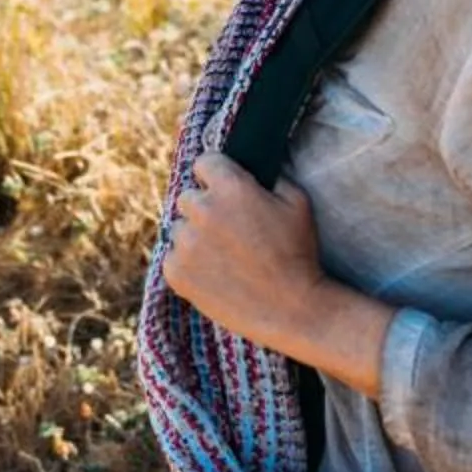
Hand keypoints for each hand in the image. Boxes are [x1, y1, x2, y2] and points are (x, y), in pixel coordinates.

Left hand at [162, 152, 392, 393]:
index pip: (204, 163)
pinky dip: (188, 264)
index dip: (217, 175)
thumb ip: (270, 176)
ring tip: (224, 256)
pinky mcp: (176, 272)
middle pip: (188, 197)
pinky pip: (172, 257)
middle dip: (205, 208)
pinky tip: (215, 274)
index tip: (225, 190)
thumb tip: (251, 169)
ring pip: (178, 228)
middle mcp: (202, 210)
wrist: (292, 308)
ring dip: (195, 237)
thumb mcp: (297, 201)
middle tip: (229, 229)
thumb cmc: (299, 253)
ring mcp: (185, 243)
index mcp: (230, 187)